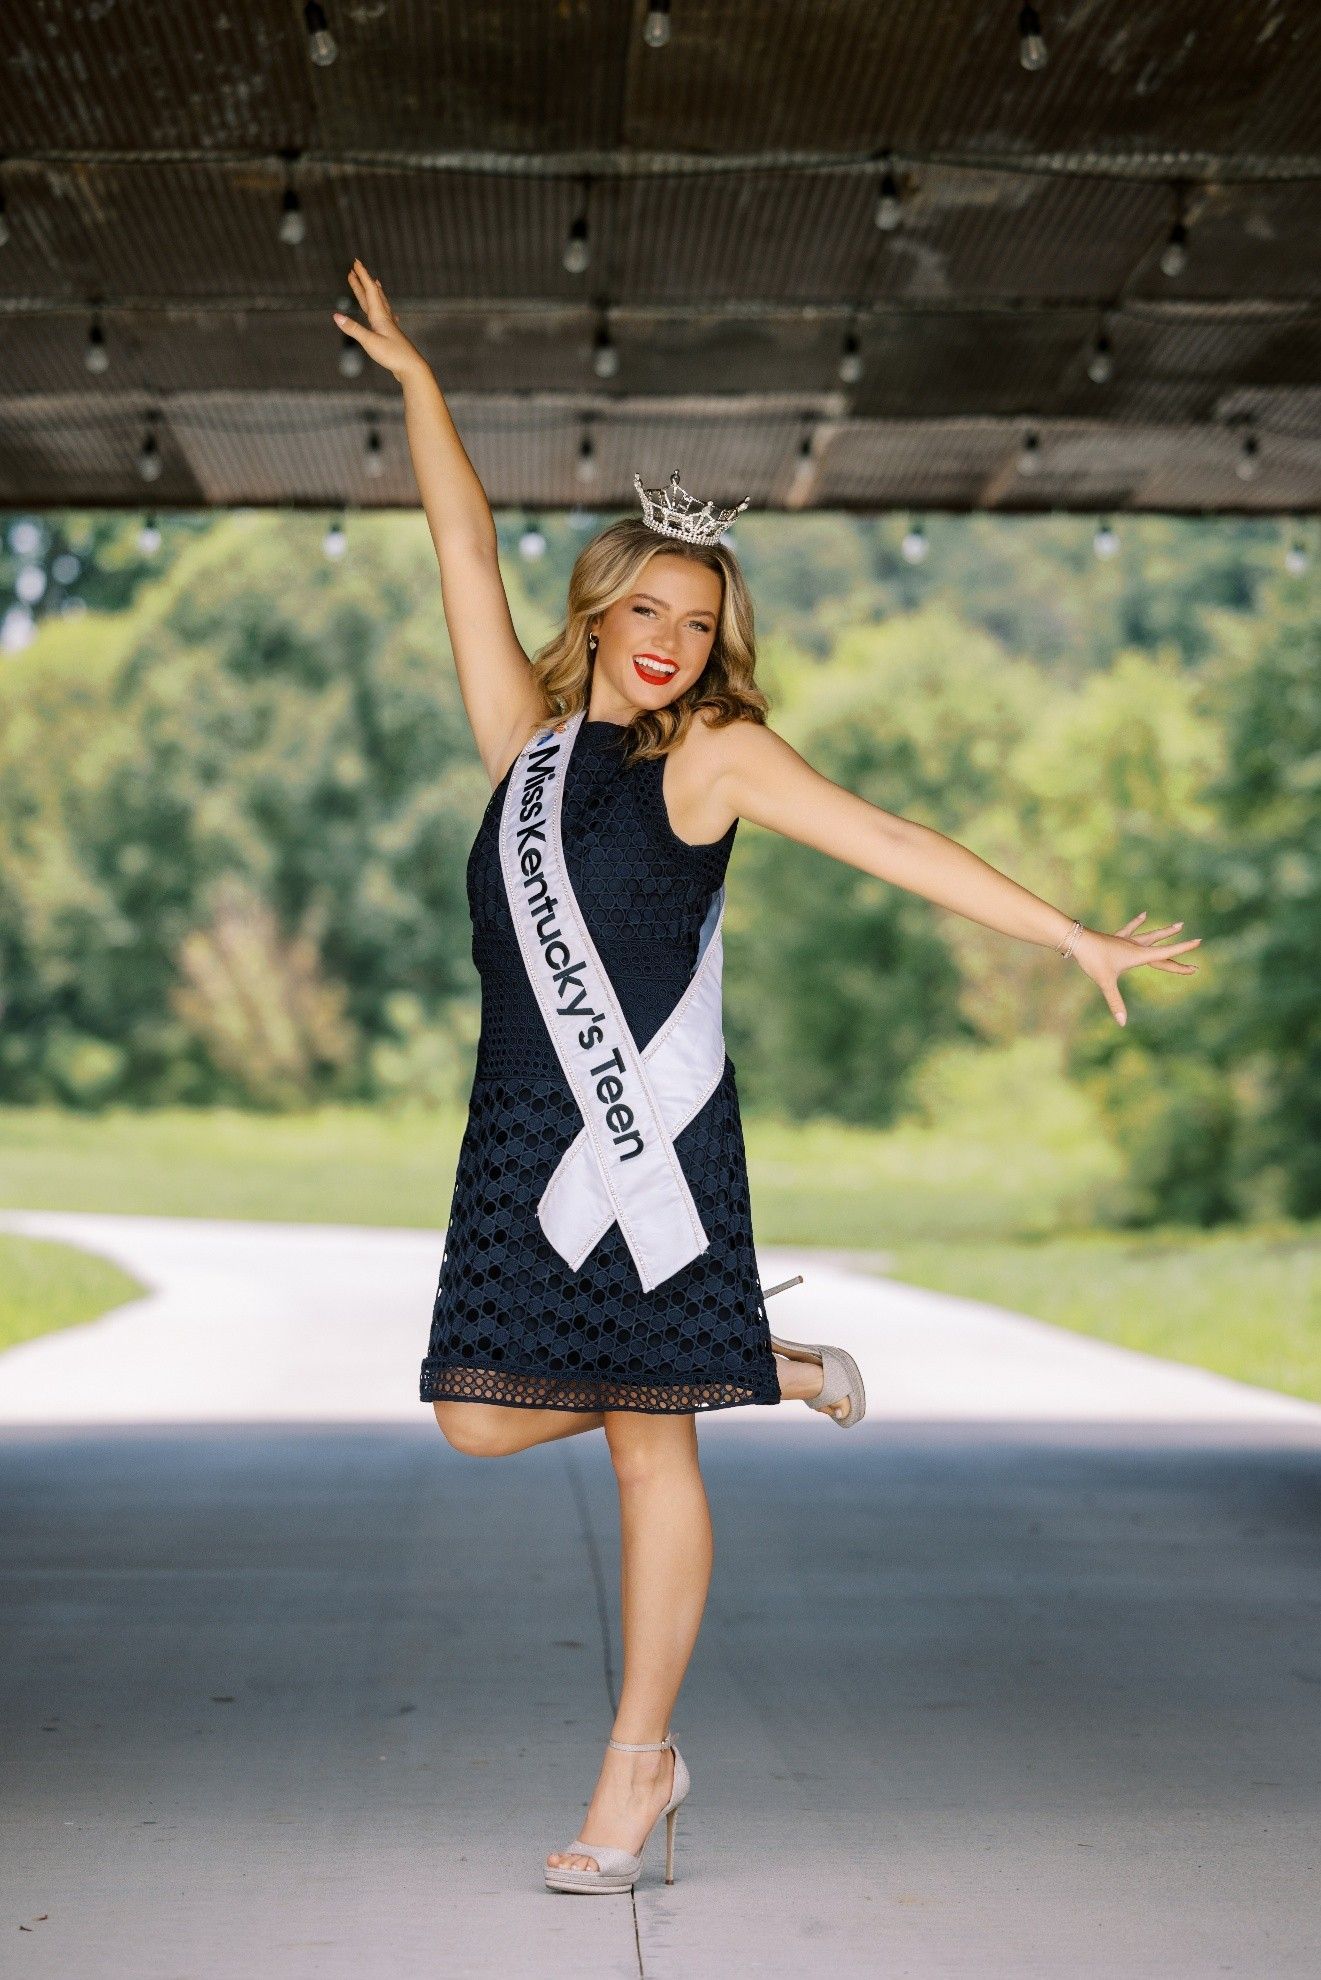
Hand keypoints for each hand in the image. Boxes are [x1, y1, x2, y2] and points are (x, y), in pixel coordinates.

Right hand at [332, 258, 427, 383]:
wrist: (412, 369)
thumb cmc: (393, 356)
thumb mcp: (370, 342)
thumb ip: (353, 329)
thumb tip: (336, 316)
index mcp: (379, 316)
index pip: (370, 290)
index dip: (362, 276)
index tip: (356, 262)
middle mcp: (385, 318)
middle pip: (373, 295)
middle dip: (363, 281)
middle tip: (355, 269)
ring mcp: (390, 326)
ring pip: (381, 304)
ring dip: (375, 292)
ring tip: (375, 282)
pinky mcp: (392, 336)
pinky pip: (387, 317)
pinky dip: (384, 310)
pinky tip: (390, 314)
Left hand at [1071, 912, 1201, 1026]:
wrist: (1077, 940)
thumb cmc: (1093, 960)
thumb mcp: (1106, 982)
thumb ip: (1116, 1002)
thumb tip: (1122, 1023)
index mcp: (1138, 955)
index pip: (1166, 954)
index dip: (1183, 949)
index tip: (1199, 941)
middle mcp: (1135, 947)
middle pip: (1162, 949)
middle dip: (1179, 950)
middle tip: (1197, 942)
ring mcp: (1126, 941)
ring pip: (1150, 936)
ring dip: (1164, 932)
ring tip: (1178, 924)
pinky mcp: (1116, 939)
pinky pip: (1130, 930)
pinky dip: (1137, 923)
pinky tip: (1144, 914)